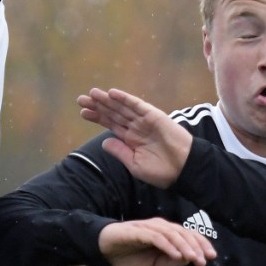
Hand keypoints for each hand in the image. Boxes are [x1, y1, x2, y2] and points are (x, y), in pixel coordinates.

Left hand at [77, 88, 192, 188]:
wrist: (184, 169)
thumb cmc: (162, 171)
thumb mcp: (135, 165)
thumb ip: (120, 152)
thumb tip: (103, 142)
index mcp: (131, 139)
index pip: (111, 124)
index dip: (97, 117)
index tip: (83, 112)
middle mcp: (136, 127)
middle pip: (113, 113)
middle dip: (97, 106)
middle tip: (81, 99)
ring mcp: (144, 120)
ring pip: (122, 107)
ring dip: (107, 100)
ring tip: (92, 93)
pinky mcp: (154, 116)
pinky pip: (137, 105)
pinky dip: (125, 98)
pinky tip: (112, 94)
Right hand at [98, 217, 215, 265]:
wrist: (104, 251)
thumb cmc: (128, 257)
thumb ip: (170, 262)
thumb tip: (190, 259)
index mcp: (164, 234)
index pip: (187, 235)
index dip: (200, 244)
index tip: (212, 257)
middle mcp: (159, 227)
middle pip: (183, 232)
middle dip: (197, 246)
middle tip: (206, 260)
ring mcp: (148, 228)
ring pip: (172, 233)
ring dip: (185, 246)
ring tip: (194, 259)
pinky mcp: (137, 232)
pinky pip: (156, 237)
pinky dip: (168, 246)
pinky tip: (176, 255)